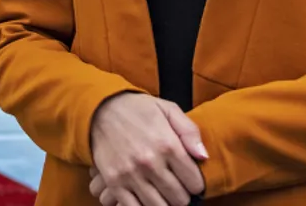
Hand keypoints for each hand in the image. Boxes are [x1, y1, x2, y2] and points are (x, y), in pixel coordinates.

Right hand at [88, 93, 206, 204]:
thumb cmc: (138, 109)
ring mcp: (131, 175)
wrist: (101, 110)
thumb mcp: (169, 110)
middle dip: (182, 196)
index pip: (194, 182)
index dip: (196, 185)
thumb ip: (190, 132)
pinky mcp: (114, 183)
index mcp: (167, 145)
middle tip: (178, 188)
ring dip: (165, 204)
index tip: (192, 181)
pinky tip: (147, 199)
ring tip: (164, 195)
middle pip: (178, 199)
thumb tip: (204, 157)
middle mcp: (150, 162)